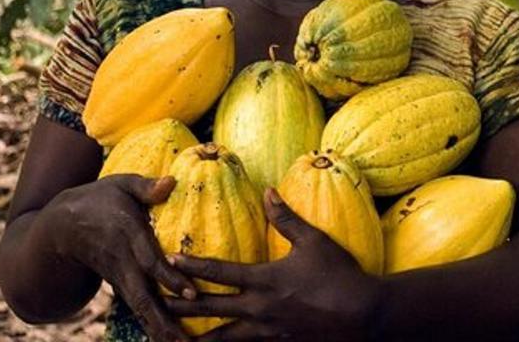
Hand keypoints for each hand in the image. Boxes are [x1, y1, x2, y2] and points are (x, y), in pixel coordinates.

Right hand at [42, 174, 195, 341]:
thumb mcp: (120, 184)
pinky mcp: (118, 284)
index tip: (191, 294)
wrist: (58, 227)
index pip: (149, 261)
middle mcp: (122, 261)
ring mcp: (118, 276)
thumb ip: (146, 186)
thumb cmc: (98, 199)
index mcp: (126, 235)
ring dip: (158, 328)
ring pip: (139, 307)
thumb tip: (171, 181)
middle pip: (143, 295)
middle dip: (163, 319)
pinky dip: (150, 324)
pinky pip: (136, 306)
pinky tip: (168, 339)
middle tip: (182, 341)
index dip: (169, 277)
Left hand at [164, 189, 380, 340]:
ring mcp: (267, 332)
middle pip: (209, 309)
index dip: (192, 265)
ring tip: (172, 338)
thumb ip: (287, 218)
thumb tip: (268, 191)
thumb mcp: (314, 241)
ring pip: (221, 339)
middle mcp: (259, 309)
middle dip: (180, 305)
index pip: (220, 272)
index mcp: (265, 280)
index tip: (168, 259)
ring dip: (195, 338)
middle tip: (155, 302)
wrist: (363, 314)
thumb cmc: (339, 274)